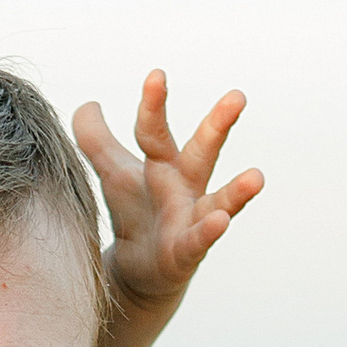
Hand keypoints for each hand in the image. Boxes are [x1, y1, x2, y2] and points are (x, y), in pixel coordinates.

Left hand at [73, 74, 261, 346]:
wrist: (137, 271)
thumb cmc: (133, 213)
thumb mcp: (110, 173)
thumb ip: (95, 140)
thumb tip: (88, 105)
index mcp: (163, 162)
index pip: (154, 130)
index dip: (153, 105)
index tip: (156, 75)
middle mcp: (184, 185)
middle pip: (203, 151)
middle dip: (218, 124)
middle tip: (237, 96)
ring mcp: (191, 218)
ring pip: (219, 200)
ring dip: (238, 191)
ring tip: (257, 176)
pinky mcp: (187, 252)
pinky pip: (201, 241)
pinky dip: (211, 232)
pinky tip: (221, 221)